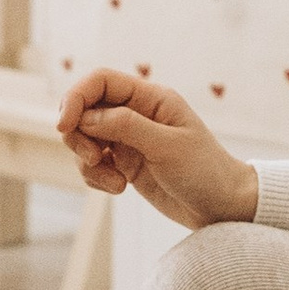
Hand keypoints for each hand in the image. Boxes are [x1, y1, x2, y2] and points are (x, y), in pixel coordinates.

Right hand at [55, 69, 261, 228]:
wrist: (224, 208)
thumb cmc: (205, 172)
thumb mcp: (167, 146)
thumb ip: (125, 126)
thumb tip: (85, 117)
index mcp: (150, 98)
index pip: (100, 81)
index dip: (76, 97)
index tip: (64, 126)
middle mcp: (136, 114)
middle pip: (85, 109)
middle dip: (78, 136)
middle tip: (94, 159)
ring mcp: (129, 139)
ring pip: (84, 139)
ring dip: (88, 162)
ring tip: (114, 182)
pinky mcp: (125, 163)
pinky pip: (93, 164)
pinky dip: (96, 177)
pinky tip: (118, 188)